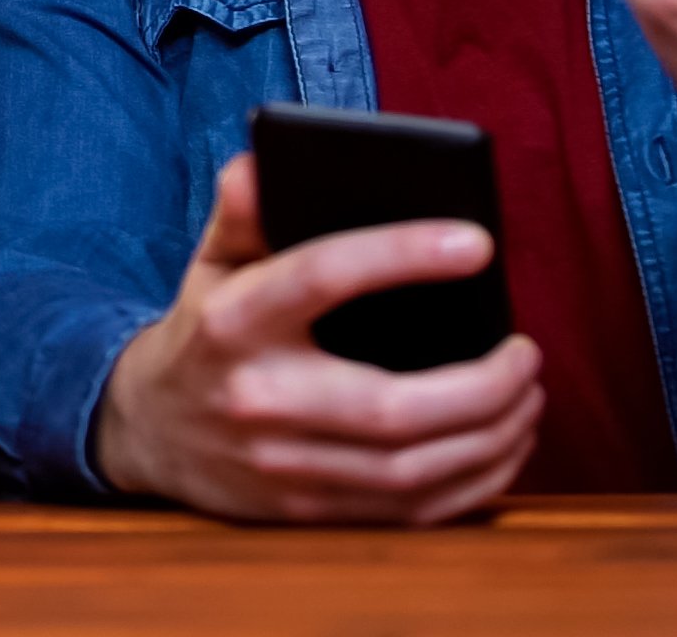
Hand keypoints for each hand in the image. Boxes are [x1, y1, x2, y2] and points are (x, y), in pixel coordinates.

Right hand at [92, 155, 540, 523]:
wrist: (150, 428)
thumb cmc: (206, 329)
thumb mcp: (212, 261)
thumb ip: (244, 211)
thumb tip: (264, 164)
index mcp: (234, 320)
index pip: (321, 276)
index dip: (400, 255)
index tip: (476, 242)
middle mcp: (257, 397)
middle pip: (391, 408)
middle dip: (482, 385)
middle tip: (526, 351)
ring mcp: (281, 465)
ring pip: (411, 469)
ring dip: (492, 436)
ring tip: (526, 394)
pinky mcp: (305, 513)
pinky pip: (409, 513)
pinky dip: (473, 484)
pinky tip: (503, 445)